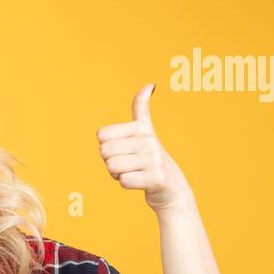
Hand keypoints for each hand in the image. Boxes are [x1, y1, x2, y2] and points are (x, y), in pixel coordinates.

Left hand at [96, 82, 192, 214]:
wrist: (173, 189)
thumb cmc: (151, 159)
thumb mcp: (147, 131)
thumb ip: (142, 109)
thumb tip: (150, 84)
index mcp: (142, 128)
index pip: (101, 135)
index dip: (108, 147)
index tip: (124, 150)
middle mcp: (149, 140)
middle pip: (104, 152)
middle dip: (111, 162)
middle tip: (129, 165)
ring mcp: (154, 159)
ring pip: (112, 167)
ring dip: (118, 174)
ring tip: (135, 173)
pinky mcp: (156, 178)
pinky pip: (123, 181)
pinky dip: (127, 185)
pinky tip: (141, 183)